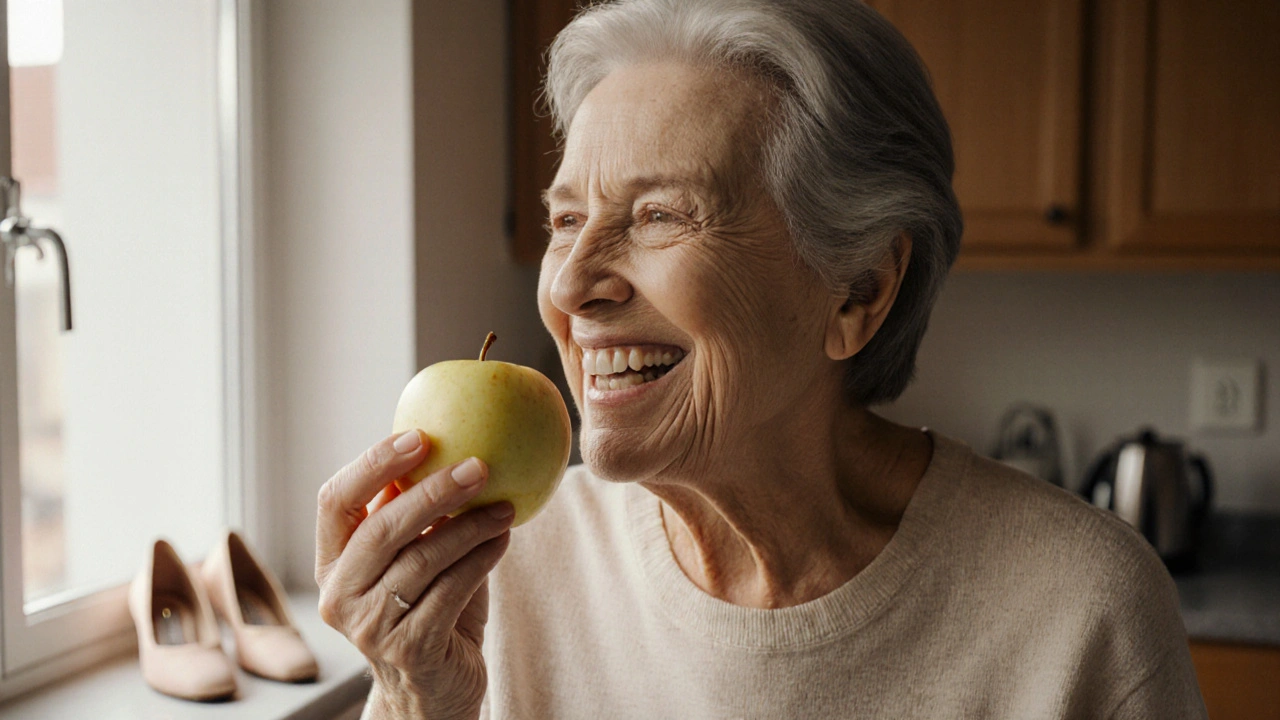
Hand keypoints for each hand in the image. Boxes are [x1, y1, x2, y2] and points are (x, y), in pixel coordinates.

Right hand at [316, 430, 513, 719]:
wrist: (434, 691)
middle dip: (433, 491)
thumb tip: (451, 439)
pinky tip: (504, 539)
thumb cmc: (430, 609)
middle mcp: (339, 595)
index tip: (420, 437)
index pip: (334, 501)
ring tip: (506, 506)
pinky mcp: (409, 649)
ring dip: (471, 526)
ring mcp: (369, 627)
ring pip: (422, 559)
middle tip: (480, 465)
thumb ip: (414, 515)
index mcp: (332, 562)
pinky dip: (482, 559)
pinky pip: (451, 590)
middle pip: (381, 528)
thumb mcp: (412, 558)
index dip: (372, 464)